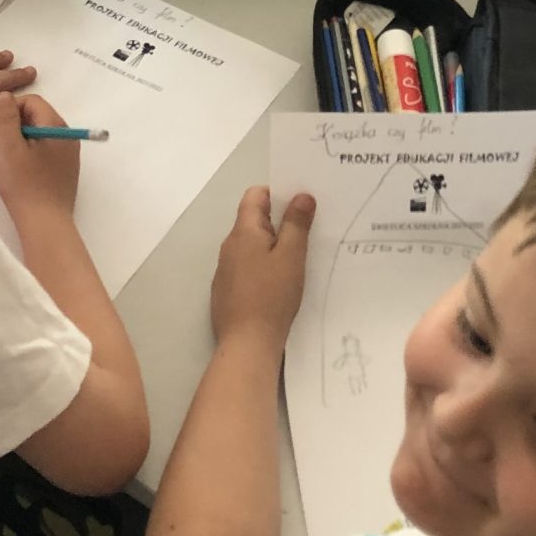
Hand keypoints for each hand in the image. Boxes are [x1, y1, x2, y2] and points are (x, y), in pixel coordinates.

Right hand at [0, 90, 79, 226]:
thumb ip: (5, 117)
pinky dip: (29, 151)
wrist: (45, 223)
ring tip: (5, 156)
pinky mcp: (65, 170)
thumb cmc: (24, 184)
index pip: (32, 101)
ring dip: (20, 137)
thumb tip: (5, 96)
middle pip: (38, 115)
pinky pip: (46, 149)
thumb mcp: (8, 147)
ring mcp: (69, 154)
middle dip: (14, 122)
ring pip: (40, 133)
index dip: (9, 108)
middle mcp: (68, 136)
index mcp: (57, 126)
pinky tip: (19, 168)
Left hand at [211, 184, 315, 345]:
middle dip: (280, 220)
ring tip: (300, 255)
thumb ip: (296, 224)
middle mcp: (230, 246)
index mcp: (243, 232)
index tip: (301, 203)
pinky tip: (282, 281)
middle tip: (309, 227)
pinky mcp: (228, 289)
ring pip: (252, 245)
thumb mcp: (291, 257)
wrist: (247, 342)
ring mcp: (226, 269)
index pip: (255, 195)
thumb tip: (302, 195)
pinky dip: (264, 265)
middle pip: (254, 220)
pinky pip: (248, 266)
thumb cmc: (271, 296)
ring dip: (273, 244)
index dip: (278, 193)